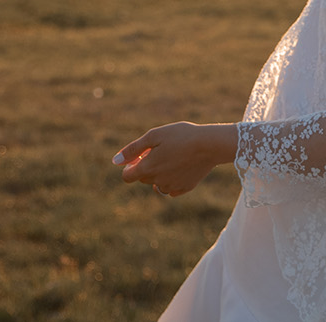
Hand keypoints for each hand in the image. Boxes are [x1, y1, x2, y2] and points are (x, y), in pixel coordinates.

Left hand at [112, 122, 238, 196]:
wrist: (210, 145)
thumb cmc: (181, 136)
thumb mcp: (154, 136)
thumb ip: (133, 149)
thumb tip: (115, 161)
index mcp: (147, 168)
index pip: (127, 176)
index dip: (131, 165)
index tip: (141, 155)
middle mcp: (157, 181)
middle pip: (143, 178)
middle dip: (146, 166)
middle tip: (161, 150)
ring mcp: (172, 187)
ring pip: (157, 184)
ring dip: (160, 174)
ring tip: (174, 157)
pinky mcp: (185, 188)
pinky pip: (172, 189)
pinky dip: (173, 179)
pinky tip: (183, 166)